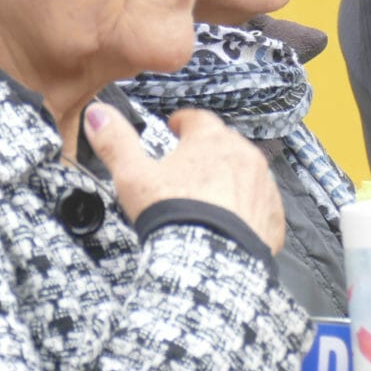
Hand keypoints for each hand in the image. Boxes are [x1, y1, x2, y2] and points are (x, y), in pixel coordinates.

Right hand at [83, 103, 285, 253]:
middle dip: (208, 151)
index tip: (176, 126)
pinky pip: (261, 206)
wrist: (210, 257)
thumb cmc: (173, 214)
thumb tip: (97, 113)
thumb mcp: (132, 175)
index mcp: (211, 140)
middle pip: (225, 144)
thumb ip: (116, 142)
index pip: (198, 119)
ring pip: (247, 173)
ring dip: (231, 178)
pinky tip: (231, 222)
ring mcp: (263, 185)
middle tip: (189, 166)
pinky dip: (248, 209)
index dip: (184, 121)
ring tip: (209, 196)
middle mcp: (244, 156)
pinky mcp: (273, 216)